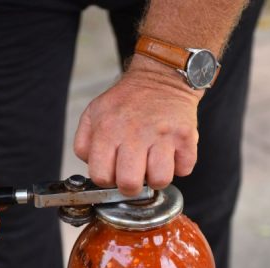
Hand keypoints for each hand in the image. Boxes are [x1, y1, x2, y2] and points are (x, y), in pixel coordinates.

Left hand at [73, 56, 203, 195]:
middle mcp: (134, 133)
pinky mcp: (186, 135)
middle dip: (131, 187)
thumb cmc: (126, 101)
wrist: (161, 77)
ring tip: (153, 165)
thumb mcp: (93, 114)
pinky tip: (171, 154)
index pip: (101, 176)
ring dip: (157, 179)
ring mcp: (162, 135)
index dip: (107, 181)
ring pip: (160, 180)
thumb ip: (84, 144)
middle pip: (130, 184)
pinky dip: (179, 167)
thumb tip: (91, 168)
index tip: (113, 173)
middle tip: (134, 176)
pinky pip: (185, 169)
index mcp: (107, 131)